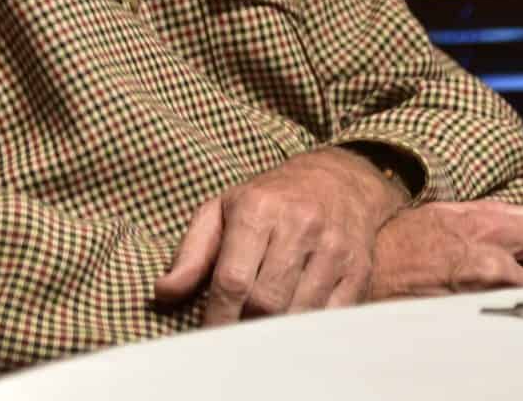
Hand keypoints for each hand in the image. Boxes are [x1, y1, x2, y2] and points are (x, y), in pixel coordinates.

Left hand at [154, 147, 407, 325]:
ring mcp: (333, 248)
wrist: (338, 181)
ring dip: (277, 334)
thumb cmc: (269, 200)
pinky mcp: (358, 270)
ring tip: (260, 338)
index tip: (208, 339)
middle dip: (245, 329)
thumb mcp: (222, 211)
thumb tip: (164, 292)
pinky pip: (332, 317)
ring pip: (299, 314)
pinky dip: (309, 331)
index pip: (233, 280)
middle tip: (233, 340)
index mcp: (258, 209)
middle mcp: (299, 225)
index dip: (217, 318)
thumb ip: (192, 252)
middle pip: (266, 302)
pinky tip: (293, 330)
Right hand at [366, 199, 522, 300]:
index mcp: (489, 232)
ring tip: (505, 282)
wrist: (373, 270)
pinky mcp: (476, 319)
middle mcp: (494, 268)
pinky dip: (507, 306)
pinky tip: (488, 297)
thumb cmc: (405, 239)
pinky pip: (509, 315)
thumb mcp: (451, 212)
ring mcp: (487, 299)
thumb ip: (503, 212)